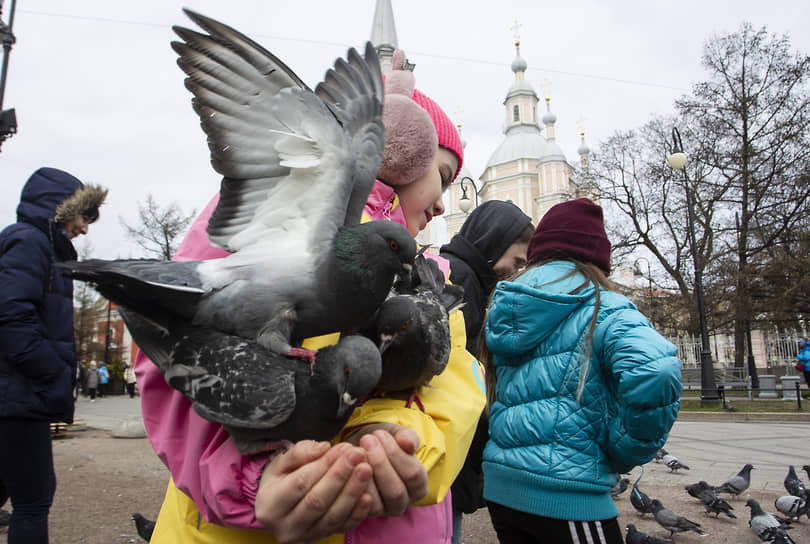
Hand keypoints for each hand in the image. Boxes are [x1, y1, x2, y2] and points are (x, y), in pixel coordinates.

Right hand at [254, 440, 372, 543]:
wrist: (283, 504)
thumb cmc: (282, 478)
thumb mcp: (282, 462)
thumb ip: (300, 452)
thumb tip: (324, 447)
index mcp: (269, 505)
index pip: (300, 483)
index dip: (323, 465)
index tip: (343, 447)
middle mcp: (285, 527)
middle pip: (317, 502)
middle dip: (340, 476)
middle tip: (358, 454)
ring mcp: (305, 537)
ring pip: (332, 517)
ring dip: (352, 492)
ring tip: (366, 468)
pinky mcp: (323, 539)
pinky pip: (343, 528)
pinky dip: (357, 513)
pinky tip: (368, 495)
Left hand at [345, 423, 427, 516]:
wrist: (362, 449)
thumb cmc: (384, 442)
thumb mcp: (398, 434)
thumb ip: (408, 437)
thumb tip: (408, 443)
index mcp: (419, 486)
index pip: (413, 474)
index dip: (396, 453)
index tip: (380, 434)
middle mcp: (403, 503)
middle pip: (395, 490)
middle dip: (379, 463)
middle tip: (366, 440)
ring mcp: (383, 510)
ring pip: (377, 500)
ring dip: (365, 472)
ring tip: (356, 450)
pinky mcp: (364, 513)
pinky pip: (358, 504)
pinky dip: (352, 482)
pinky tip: (348, 463)